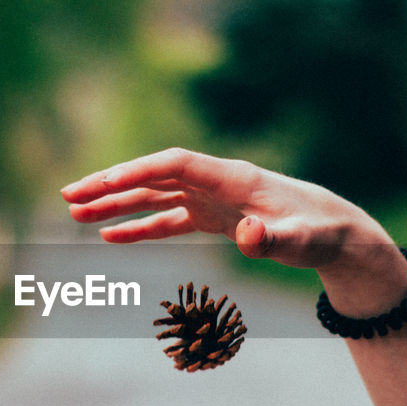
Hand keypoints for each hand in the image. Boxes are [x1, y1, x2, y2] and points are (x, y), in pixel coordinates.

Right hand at [60, 147, 391, 271]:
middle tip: (69, 197)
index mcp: (232, 178)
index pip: (174, 165)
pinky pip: (168, 218)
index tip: (101, 184)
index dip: (137, 171)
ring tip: (75, 215)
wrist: (337, 233)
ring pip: (154, 195)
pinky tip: (110, 237)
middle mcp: (216, 182)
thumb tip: (250, 239)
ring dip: (116, 204)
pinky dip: (140, 226)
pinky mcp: (213, 217)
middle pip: (153, 176)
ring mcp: (212, 198)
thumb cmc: (321, 234)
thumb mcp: (303, 240)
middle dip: (110, 185)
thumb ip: (276, 239)